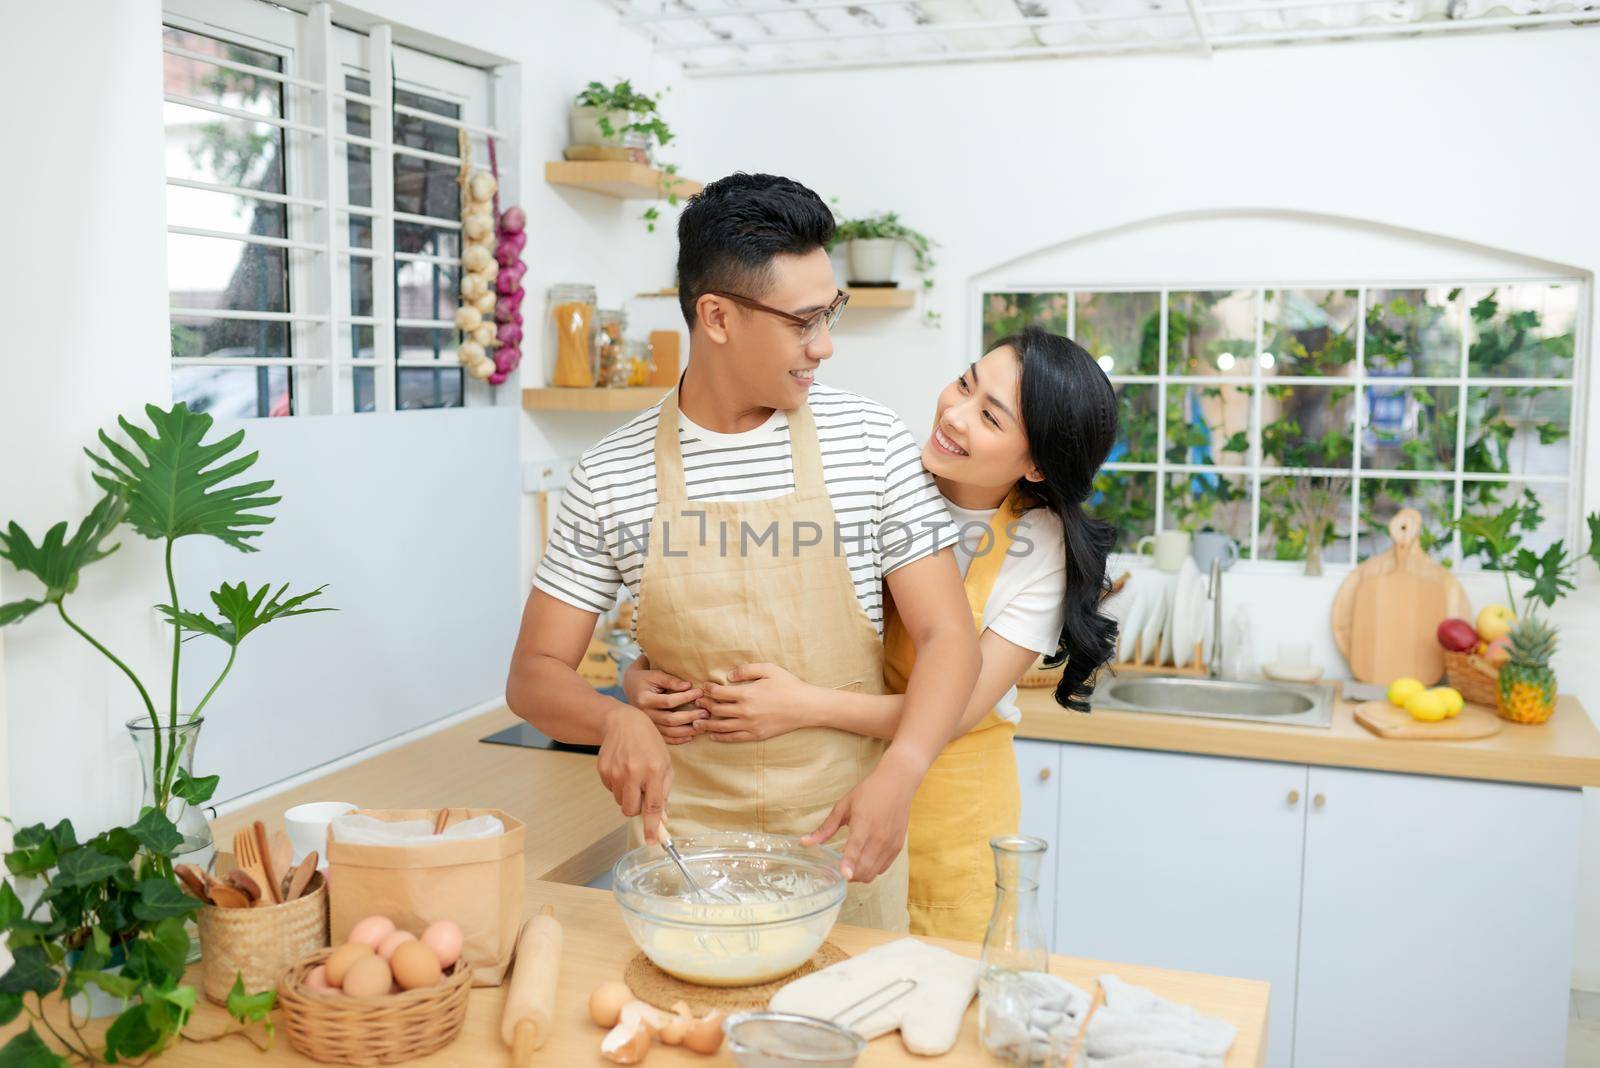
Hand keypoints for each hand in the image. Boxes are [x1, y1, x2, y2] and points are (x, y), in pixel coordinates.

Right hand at [597, 703, 672, 837]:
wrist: (622, 722)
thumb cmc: (649, 742)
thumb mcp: (665, 763)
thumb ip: (664, 792)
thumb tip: (661, 820)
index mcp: (654, 769)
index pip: (653, 806)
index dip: (653, 826)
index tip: (653, 841)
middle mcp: (634, 772)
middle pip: (631, 810)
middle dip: (637, 809)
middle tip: (642, 794)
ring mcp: (615, 771)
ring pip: (621, 802)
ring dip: (628, 796)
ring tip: (634, 776)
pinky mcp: (603, 770)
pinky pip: (611, 791)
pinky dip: (618, 786)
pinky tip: (623, 769)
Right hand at [623, 657, 704, 744]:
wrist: (630, 688)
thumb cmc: (645, 679)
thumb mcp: (655, 674)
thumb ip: (670, 680)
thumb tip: (688, 686)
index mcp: (644, 700)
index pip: (668, 701)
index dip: (685, 697)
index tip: (699, 692)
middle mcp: (644, 715)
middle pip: (670, 720)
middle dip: (690, 717)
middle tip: (706, 713)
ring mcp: (647, 725)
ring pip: (669, 732)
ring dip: (687, 730)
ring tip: (703, 726)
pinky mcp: (651, 731)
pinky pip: (665, 739)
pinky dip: (678, 740)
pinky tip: (691, 736)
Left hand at [696, 662, 815, 742]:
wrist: (806, 707)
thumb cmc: (789, 685)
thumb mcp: (769, 669)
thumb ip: (747, 669)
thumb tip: (729, 675)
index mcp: (746, 694)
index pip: (719, 693)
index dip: (708, 689)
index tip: (704, 687)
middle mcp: (745, 711)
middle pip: (717, 710)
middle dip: (704, 705)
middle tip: (697, 702)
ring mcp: (750, 725)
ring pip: (721, 726)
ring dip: (706, 724)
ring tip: (696, 722)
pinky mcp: (756, 735)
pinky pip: (734, 738)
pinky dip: (721, 737)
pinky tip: (713, 735)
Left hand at [801, 750, 923, 882]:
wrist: (897, 784)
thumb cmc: (869, 792)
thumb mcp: (844, 806)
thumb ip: (826, 828)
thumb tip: (804, 842)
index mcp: (864, 824)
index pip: (855, 848)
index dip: (849, 864)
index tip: (844, 875)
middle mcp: (879, 837)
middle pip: (864, 869)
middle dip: (849, 875)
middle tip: (839, 869)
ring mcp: (890, 844)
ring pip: (873, 873)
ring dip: (860, 875)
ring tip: (852, 865)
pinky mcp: (897, 847)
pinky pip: (883, 868)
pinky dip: (872, 870)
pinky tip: (865, 859)